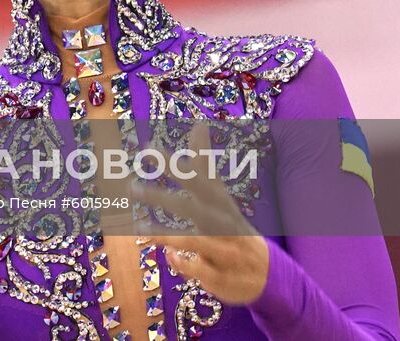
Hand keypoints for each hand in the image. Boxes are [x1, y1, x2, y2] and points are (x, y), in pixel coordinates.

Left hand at [130, 121, 269, 304]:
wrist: (268, 274)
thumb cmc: (232, 227)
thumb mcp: (220, 195)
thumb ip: (205, 162)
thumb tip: (198, 122)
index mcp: (220, 203)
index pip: (198, 177)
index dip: (174, 164)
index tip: (148, 148)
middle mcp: (222, 224)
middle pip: (192, 206)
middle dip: (162, 198)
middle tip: (131, 187)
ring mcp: (222, 250)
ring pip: (195, 240)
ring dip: (167, 235)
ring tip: (140, 229)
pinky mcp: (220, 276)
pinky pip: (199, 269)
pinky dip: (184, 263)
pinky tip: (168, 256)